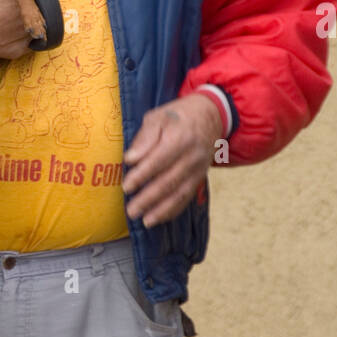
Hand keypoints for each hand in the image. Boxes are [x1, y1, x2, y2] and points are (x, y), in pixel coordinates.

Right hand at [0, 0, 31, 60]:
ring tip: (1, 16)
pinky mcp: (17, 51)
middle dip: (19, 1)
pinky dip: (16, 35)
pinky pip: (23, 41)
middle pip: (31, 3)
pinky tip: (3, 30)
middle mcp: (31, 17)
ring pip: (30, 23)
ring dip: (21, 18)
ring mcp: (25, 36)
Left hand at [122, 94, 225, 226]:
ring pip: (180, 193)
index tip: (126, 186)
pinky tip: (159, 218)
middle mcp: (192, 156)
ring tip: (145, 221)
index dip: (142, 175)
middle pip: (169, 181)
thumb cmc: (177, 116)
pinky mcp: (200, 177)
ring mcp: (198, 169)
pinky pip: (187, 196)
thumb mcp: (158, 117)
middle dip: (149, 198)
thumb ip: (145, 138)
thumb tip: (131, 159)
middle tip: (131, 210)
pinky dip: (173, 209)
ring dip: (162, 209)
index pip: (159, 160)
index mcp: (180, 137)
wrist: (210, 116)